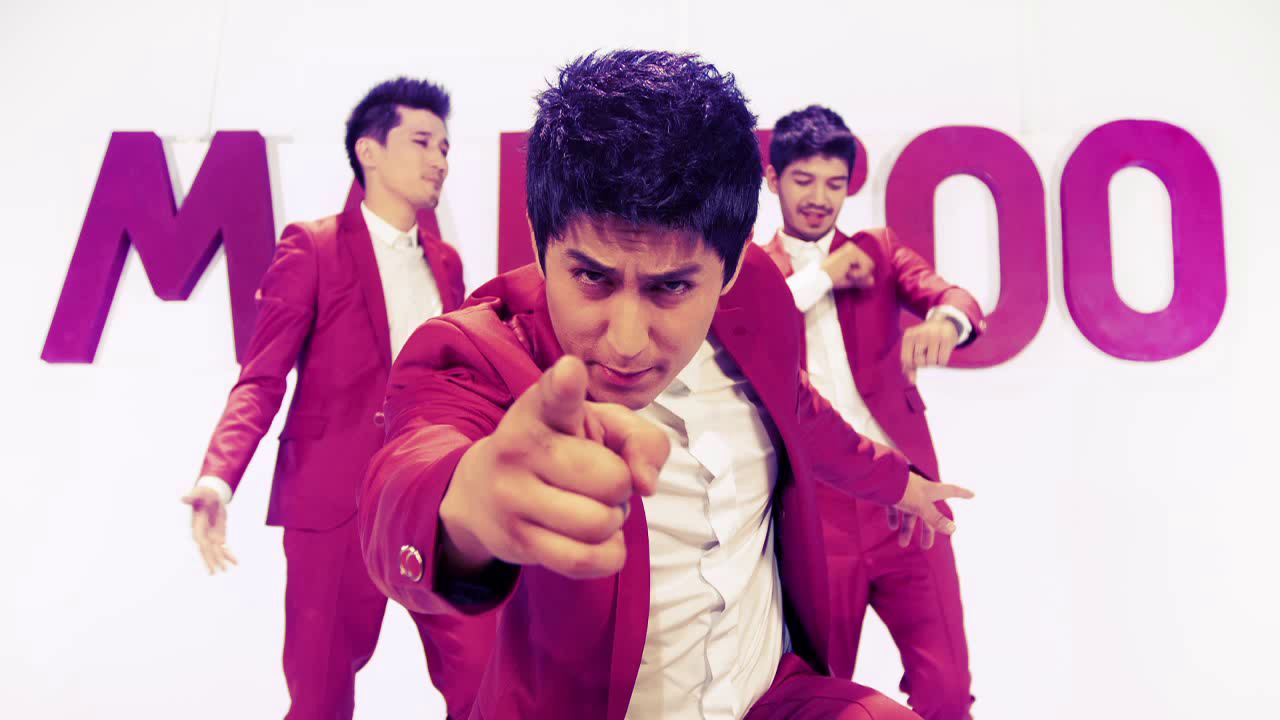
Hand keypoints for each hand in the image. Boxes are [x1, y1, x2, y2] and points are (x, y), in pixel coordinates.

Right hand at [181, 487, 237, 573]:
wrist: (210, 495)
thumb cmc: (203, 494)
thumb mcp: (199, 494)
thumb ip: (192, 498)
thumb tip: (182, 498)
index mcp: (197, 528)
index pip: (201, 542)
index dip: (205, 551)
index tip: (207, 557)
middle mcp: (203, 535)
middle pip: (207, 550)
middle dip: (210, 560)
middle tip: (214, 572)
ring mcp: (211, 536)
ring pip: (215, 552)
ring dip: (220, 560)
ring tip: (225, 570)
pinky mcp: (219, 535)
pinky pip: (223, 548)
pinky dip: (228, 554)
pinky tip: (235, 562)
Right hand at [439, 356, 670, 579]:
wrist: (482, 494)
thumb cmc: (558, 450)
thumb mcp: (601, 426)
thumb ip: (642, 440)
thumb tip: (645, 485)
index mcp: (541, 408)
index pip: (555, 395)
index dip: (566, 384)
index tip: (570, 373)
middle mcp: (520, 448)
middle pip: (611, 480)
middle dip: (620, 486)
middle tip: (597, 480)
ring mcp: (513, 497)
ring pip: (600, 524)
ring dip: (612, 521)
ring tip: (590, 506)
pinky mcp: (517, 541)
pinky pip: (586, 561)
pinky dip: (606, 554)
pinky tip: (593, 538)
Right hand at [822, 242, 875, 289]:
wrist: (821, 278)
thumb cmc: (831, 278)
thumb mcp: (849, 280)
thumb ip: (861, 280)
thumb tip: (872, 281)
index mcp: (850, 251)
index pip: (867, 264)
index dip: (860, 275)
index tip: (846, 274)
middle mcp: (852, 246)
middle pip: (870, 264)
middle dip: (861, 274)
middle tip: (847, 275)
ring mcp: (852, 248)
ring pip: (870, 265)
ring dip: (859, 275)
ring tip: (847, 273)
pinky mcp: (852, 252)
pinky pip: (866, 267)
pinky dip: (858, 274)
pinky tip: (847, 272)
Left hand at [890, 473, 973, 548]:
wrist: (877, 476)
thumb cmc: (902, 489)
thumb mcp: (921, 506)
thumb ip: (935, 518)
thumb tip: (953, 529)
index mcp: (931, 490)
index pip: (951, 491)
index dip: (962, 493)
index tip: (972, 494)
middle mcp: (920, 491)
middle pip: (928, 513)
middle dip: (927, 530)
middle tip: (926, 547)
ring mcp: (905, 492)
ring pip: (909, 513)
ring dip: (906, 529)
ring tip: (902, 544)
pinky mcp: (890, 493)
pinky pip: (894, 507)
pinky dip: (894, 517)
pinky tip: (892, 527)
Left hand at [901, 316, 959, 383]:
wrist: (944, 323)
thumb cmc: (926, 340)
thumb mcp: (915, 347)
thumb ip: (910, 364)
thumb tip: (913, 380)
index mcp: (908, 335)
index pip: (906, 359)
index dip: (911, 368)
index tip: (917, 368)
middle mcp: (920, 333)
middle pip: (919, 361)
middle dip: (923, 367)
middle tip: (927, 363)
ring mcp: (934, 335)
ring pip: (931, 361)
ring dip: (934, 366)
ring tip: (934, 360)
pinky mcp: (947, 338)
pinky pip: (943, 359)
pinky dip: (942, 364)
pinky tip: (941, 358)